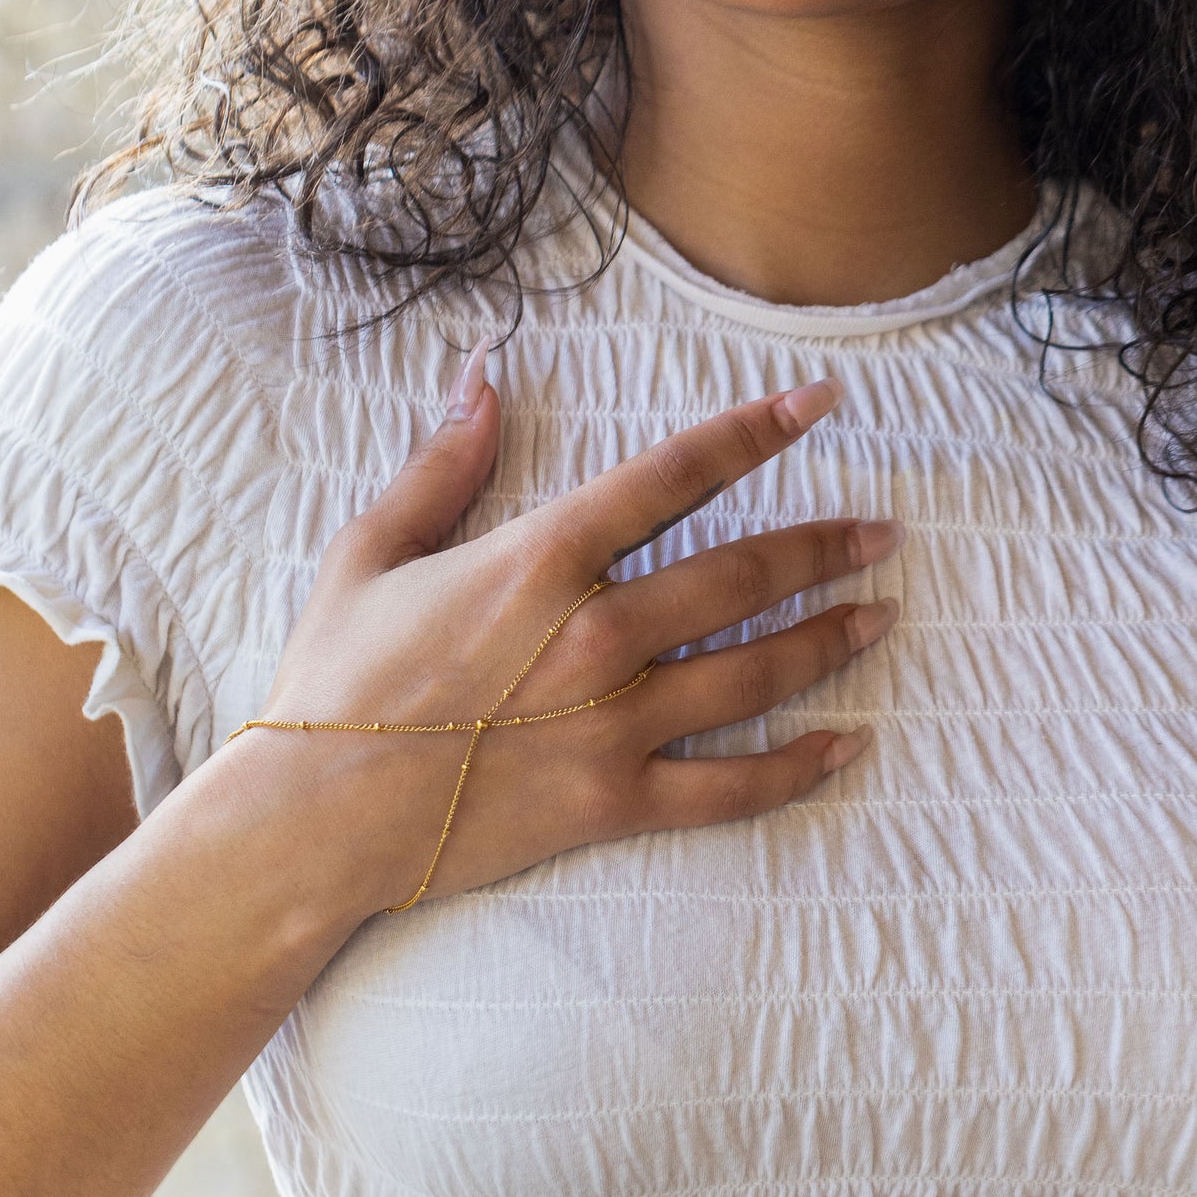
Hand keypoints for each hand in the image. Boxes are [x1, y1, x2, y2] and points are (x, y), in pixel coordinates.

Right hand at [227, 350, 898, 919]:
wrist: (311, 819)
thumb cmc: (335, 681)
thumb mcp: (370, 551)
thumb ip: (441, 465)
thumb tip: (483, 376)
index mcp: (540, 557)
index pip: (676, 475)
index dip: (758, 432)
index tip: (822, 404)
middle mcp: (595, 633)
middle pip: (743, 577)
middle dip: (826, 548)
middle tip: (884, 535)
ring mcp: (612, 723)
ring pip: (755, 675)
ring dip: (830, 641)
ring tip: (882, 617)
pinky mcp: (614, 802)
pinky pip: (730, 787)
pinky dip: (798, 768)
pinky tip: (849, 746)